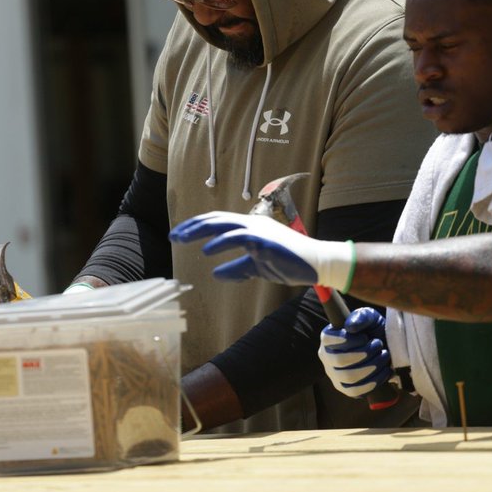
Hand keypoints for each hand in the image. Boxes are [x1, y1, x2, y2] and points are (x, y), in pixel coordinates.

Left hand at [169, 211, 354, 289]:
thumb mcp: (257, 267)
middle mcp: (252, 224)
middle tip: (173, 236)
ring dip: (200, 229)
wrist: (317, 264)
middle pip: (216, 219)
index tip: (179, 235)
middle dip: (192, 226)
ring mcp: (259, 230)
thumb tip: (216, 273)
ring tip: (182, 239)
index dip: (197, 226)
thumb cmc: (290, 263)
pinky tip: (207, 250)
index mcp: (250, 227)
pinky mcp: (265, 241)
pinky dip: (221, 242)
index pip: (218, 221)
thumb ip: (237, 268)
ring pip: (223, 223)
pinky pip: (239, 238)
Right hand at [319, 307, 393, 397]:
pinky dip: (373, 382)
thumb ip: (360, 317)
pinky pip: (355, 391)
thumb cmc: (373, 330)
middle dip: (364, 353)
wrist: (385, 348)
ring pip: (349, 377)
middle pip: (339, 360)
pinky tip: (385, 371)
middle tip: (378, 345)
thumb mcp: (369, 317)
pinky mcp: (346, 389)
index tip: (364, 337)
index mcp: (328, 338)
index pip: (328, 340)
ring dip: (372, 366)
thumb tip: (350, 327)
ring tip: (384, 356)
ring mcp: (335, 375)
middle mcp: (327, 357)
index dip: (347, 339)